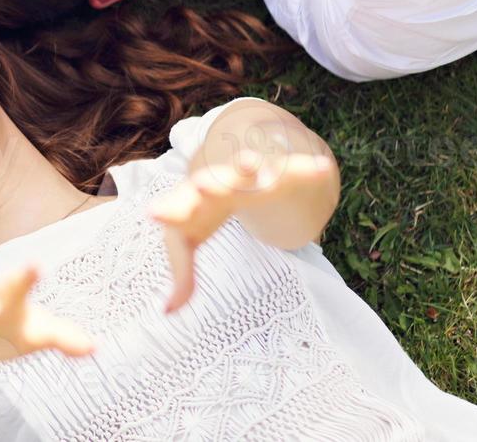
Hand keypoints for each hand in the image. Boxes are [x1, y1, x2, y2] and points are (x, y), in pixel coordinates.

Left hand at [150, 148, 335, 311]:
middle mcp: (217, 185)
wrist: (230, 170)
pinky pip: (293, 171)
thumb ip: (182, 275)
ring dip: (249, 168)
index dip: (167, 212)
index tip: (154, 213)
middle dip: (208, 186)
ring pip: (249, 171)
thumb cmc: (202, 212)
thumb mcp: (190, 241)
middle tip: (201, 186)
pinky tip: (322, 167)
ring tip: (251, 163)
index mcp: (191, 202)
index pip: (176, 207)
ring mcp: (248, 178)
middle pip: (211, 184)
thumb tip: (167, 313)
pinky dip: (307, 168)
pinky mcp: (278, 174)